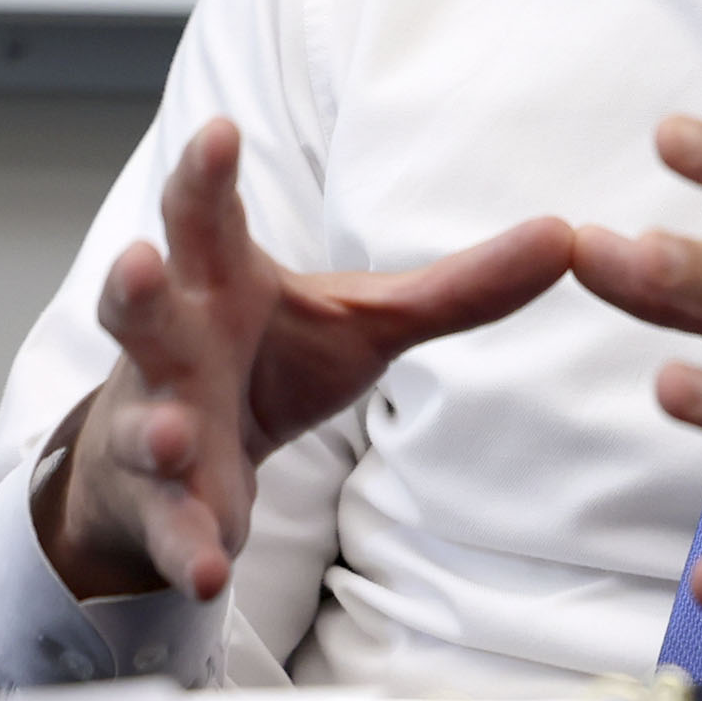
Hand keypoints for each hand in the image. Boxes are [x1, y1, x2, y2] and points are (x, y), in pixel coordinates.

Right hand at [36, 117, 573, 604]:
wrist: (179, 460)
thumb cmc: (269, 355)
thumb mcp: (367, 318)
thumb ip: (461, 286)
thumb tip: (565, 236)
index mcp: (221, 280)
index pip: (209, 216)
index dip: (207, 174)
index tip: (220, 129)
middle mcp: (174, 344)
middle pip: (141, 302)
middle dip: (136, 281)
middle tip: (139, 258)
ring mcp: (155, 424)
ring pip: (142, 421)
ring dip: (156, 428)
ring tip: (176, 433)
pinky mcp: (162, 506)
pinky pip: (173, 526)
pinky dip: (190, 546)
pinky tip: (211, 571)